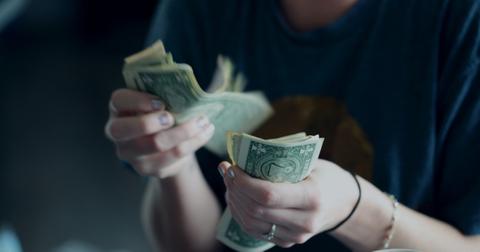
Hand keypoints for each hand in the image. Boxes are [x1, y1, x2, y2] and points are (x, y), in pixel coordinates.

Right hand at [105, 89, 214, 177]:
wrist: (167, 144)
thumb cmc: (161, 113)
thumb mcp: (159, 100)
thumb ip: (164, 93)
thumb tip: (188, 89)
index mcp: (118, 108)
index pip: (119, 101)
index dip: (138, 101)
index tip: (161, 102)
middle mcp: (117, 132)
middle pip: (124, 130)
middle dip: (151, 122)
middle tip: (172, 117)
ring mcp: (130, 153)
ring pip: (155, 145)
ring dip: (183, 132)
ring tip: (203, 121)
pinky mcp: (147, 168)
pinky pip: (172, 157)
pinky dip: (193, 143)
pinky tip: (205, 132)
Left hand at [219, 159, 358, 247]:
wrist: (345, 204)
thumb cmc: (325, 176)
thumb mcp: (310, 163)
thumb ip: (281, 161)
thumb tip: (243, 154)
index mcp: (312, 197)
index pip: (267, 194)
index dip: (243, 182)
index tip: (232, 166)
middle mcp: (305, 221)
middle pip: (256, 209)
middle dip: (234, 189)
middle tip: (226, 171)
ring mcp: (296, 236)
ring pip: (251, 223)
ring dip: (234, 202)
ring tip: (229, 183)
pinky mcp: (288, 242)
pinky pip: (255, 231)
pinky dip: (241, 214)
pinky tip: (236, 198)